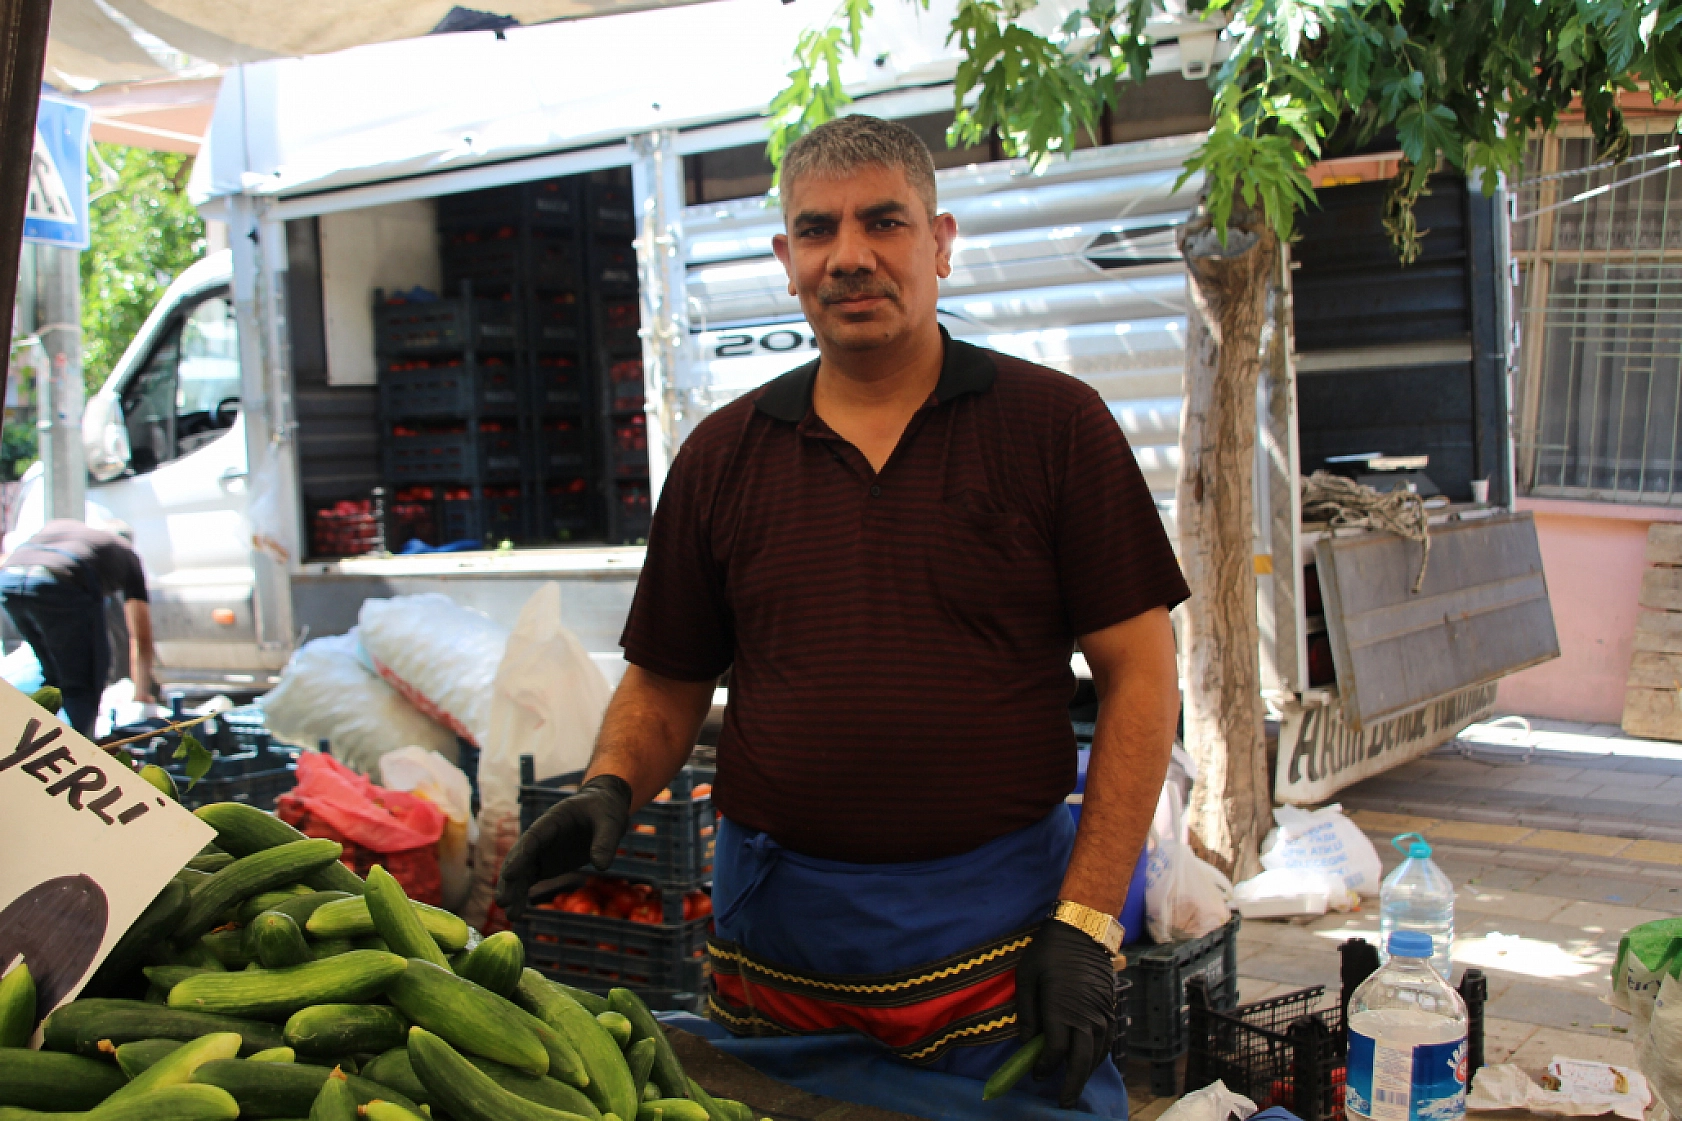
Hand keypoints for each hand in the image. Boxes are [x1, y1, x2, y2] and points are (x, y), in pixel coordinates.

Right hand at [495, 775, 632, 921]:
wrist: (603, 808)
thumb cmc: (605, 810)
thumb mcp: (610, 822)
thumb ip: (605, 841)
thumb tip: (601, 866)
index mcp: (553, 820)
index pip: (532, 838)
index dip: (520, 855)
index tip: (509, 874)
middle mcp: (541, 837)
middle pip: (520, 858)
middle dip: (510, 880)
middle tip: (502, 902)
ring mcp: (541, 851)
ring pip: (521, 872)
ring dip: (514, 892)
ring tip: (511, 915)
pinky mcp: (545, 864)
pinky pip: (529, 880)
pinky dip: (522, 895)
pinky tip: (517, 912)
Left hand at [1014, 916, 1117, 1107]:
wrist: (1082, 930)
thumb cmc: (1048, 952)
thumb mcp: (1026, 978)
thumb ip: (1026, 1013)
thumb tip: (1027, 1043)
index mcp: (1061, 1010)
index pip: (1055, 1052)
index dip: (1044, 1067)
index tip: (1035, 1073)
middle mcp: (1086, 1017)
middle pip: (1080, 1062)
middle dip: (1071, 1085)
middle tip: (1064, 1103)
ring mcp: (1102, 1014)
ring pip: (1096, 1055)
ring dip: (1085, 1074)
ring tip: (1073, 1086)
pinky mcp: (1110, 1009)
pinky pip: (1106, 1042)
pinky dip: (1097, 1057)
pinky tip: (1088, 1063)